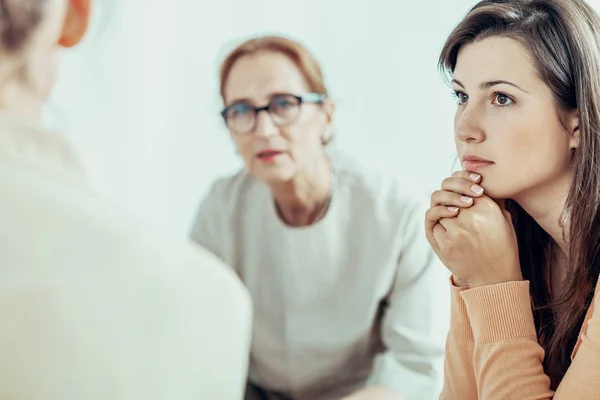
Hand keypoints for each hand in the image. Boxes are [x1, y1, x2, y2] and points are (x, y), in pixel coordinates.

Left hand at [425, 171, 521, 287]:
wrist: (495, 278)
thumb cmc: (502, 247)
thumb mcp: (505, 220)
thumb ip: (492, 201)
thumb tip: (478, 182)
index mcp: (487, 209)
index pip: (465, 183)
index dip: (461, 181)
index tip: (464, 186)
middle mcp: (471, 218)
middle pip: (448, 192)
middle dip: (449, 193)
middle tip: (453, 197)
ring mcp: (456, 231)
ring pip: (438, 207)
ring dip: (443, 209)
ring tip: (452, 214)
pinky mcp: (445, 244)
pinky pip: (433, 224)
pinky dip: (438, 223)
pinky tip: (447, 227)